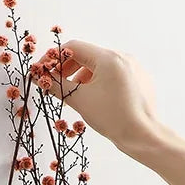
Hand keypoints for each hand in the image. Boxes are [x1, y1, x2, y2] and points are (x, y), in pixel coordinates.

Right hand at [42, 40, 167, 160]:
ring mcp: (133, 68)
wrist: (143, 136)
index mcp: (108, 57)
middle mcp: (123, 57)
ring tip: (75, 96)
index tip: (43, 70)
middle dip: (68, 69)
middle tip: (56, 84)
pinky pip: (114, 76)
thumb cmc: (113, 118)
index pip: (74, 47)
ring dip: (83, 77)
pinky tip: (95, 100)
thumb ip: (57, 85)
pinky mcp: (139, 80)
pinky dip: (100, 83)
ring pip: (101, 67)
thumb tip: (40, 77)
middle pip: (87, 56)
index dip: (54, 58)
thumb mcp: (80, 100)